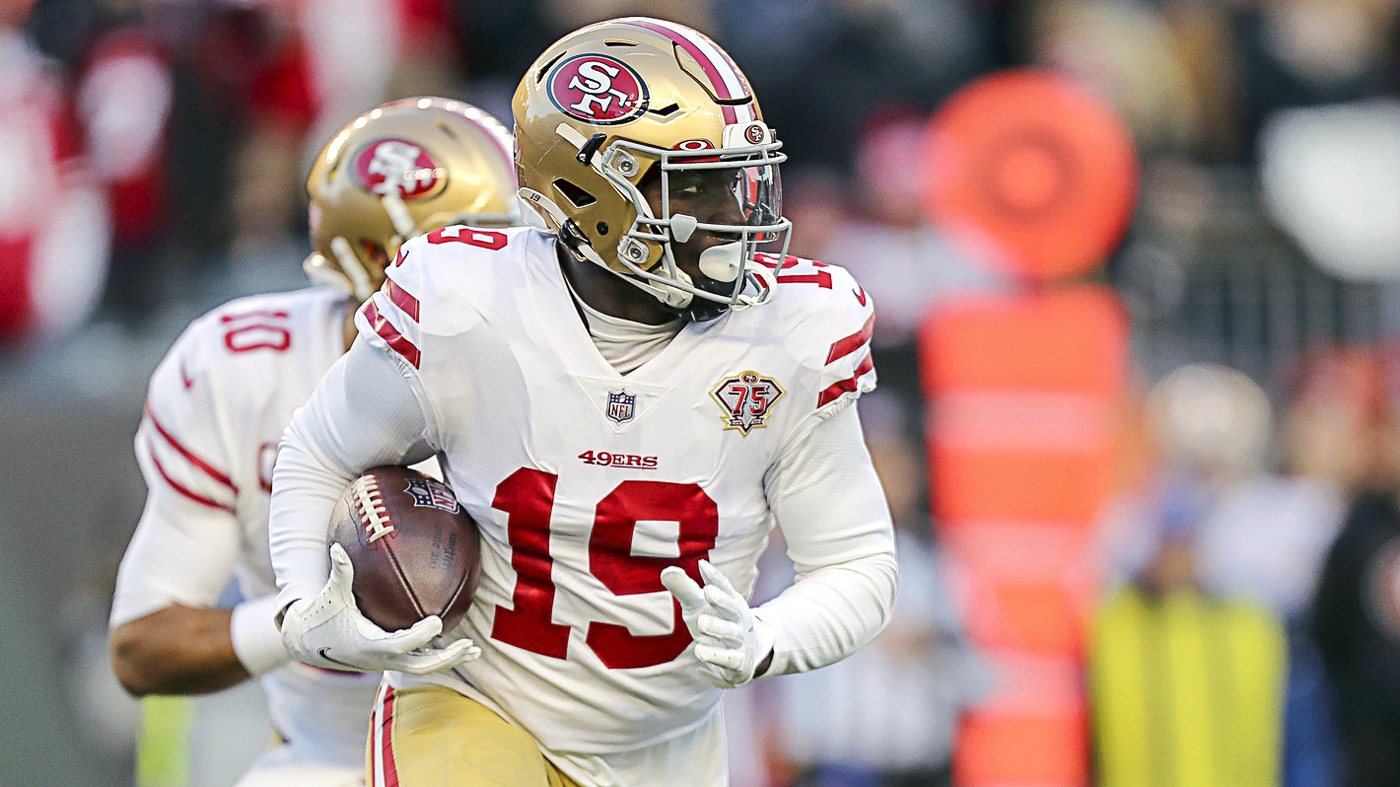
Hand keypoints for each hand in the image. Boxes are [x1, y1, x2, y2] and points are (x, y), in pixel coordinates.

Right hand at [278, 544, 480, 675]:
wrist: (308, 642)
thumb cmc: (322, 615)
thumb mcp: (331, 595)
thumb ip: (339, 572)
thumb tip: (337, 546)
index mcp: (369, 644)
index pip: (400, 645)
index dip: (420, 636)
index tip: (437, 622)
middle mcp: (380, 659)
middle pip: (420, 666)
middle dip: (446, 658)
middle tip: (470, 645)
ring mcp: (386, 663)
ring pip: (423, 668)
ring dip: (449, 660)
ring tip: (474, 650)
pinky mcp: (389, 661)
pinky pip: (418, 662)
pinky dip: (438, 657)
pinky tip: (458, 647)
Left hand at [661, 560, 773, 687]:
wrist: (747, 653)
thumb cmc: (717, 621)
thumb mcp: (699, 605)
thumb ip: (685, 589)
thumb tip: (668, 571)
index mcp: (731, 602)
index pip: (725, 587)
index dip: (715, 577)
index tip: (702, 565)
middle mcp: (739, 620)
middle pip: (733, 610)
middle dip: (721, 602)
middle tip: (707, 593)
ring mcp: (740, 642)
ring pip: (731, 637)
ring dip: (717, 632)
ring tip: (699, 636)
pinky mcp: (738, 663)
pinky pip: (729, 662)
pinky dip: (716, 660)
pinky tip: (700, 661)